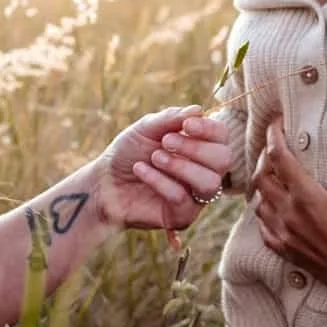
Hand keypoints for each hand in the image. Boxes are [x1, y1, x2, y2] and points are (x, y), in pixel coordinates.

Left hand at [94, 106, 232, 232]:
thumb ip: (171, 118)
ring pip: (210, 183)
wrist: (103, 181)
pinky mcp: (182, 216)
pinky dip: (160, 181)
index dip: (209, 129)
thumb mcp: (146, 128)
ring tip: (155, 157)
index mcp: (201, 146)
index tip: (186, 125)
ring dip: (181, 166)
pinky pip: (183, 199)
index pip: (222, 136)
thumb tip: (198, 110)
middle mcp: (205, 171)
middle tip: (165, 142)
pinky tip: (141, 170)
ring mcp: (196, 196)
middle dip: (195, 147)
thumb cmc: (128, 152)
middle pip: (223, 159)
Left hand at [249, 121, 326, 300]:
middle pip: (261, 178)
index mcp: (307, 196)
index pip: (279, 157)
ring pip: (259, 202)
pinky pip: (263, 228)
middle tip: (277, 149)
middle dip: (265, 159)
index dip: (274, 135)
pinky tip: (274, 209)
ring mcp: (285, 234)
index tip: (277, 122)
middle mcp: (289, 214)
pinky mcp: (286, 251)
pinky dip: (264, 214)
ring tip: (275, 176)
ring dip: (263, 187)